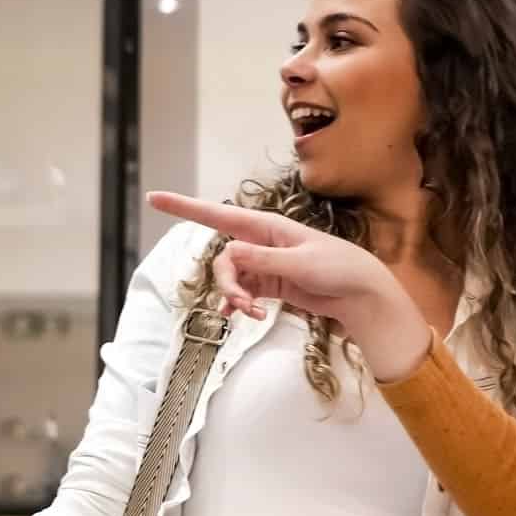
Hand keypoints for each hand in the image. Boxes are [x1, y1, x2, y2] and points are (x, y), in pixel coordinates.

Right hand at [146, 192, 432, 380]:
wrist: (361, 293)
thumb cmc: (337, 268)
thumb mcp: (301, 264)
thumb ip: (263, 260)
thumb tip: (229, 254)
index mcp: (267, 227)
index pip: (219, 214)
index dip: (185, 207)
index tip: (154, 198)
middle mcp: (261, 243)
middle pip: (223, 260)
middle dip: (225, 283)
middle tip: (241, 306)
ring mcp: (264, 265)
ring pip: (231, 279)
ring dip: (235, 298)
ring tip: (252, 314)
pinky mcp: (269, 285)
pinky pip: (242, 292)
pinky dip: (240, 305)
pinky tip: (245, 317)